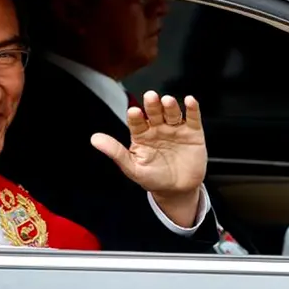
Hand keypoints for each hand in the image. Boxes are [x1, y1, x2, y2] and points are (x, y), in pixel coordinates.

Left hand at [91, 91, 206, 226]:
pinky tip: (189, 101)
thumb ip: (115, 152)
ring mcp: (175, 129)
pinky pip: (192, 118)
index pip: (137, 121)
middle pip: (154, 112)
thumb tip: (95, 139)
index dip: (135, 116)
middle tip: (150, 97)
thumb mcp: (132, 168)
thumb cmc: (153, 179)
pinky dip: (192, 108)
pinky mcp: (193, 132)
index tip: (133, 112)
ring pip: (172, 113)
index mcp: (141, 134)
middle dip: (152, 105)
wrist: (177, 191)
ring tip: (167, 101)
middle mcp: (158, 128)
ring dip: (170, 106)